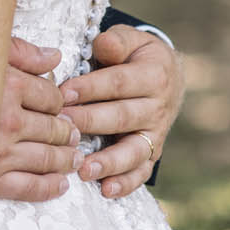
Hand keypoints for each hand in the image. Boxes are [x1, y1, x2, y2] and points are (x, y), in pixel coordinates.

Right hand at [0, 38, 80, 204]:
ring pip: (46, 158)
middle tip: (74, 131)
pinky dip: (48, 187)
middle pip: (54, 128)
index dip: (59, 99)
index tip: (60, 103)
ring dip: (64, 158)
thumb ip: (18, 52)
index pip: (52, 95)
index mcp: (8, 86)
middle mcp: (7, 122)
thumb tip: (53, 56)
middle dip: (67, 130)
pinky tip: (59, 184)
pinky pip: (27, 188)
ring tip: (72, 156)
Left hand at [58, 26, 182, 198]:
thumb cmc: (136, 56)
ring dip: (109, 162)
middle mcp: (158, 107)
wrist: (168, 75)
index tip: (61, 94)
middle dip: (90, 123)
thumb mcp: (132, 39)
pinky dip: (126, 183)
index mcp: (153, 75)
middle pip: (122, 117)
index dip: (89, 88)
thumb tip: (103, 45)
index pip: (118, 83)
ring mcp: (156, 133)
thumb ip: (116, 41)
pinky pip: (142, 171)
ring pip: (134, 150)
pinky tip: (107, 190)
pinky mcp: (152, 153)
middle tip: (63, 128)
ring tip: (85, 169)